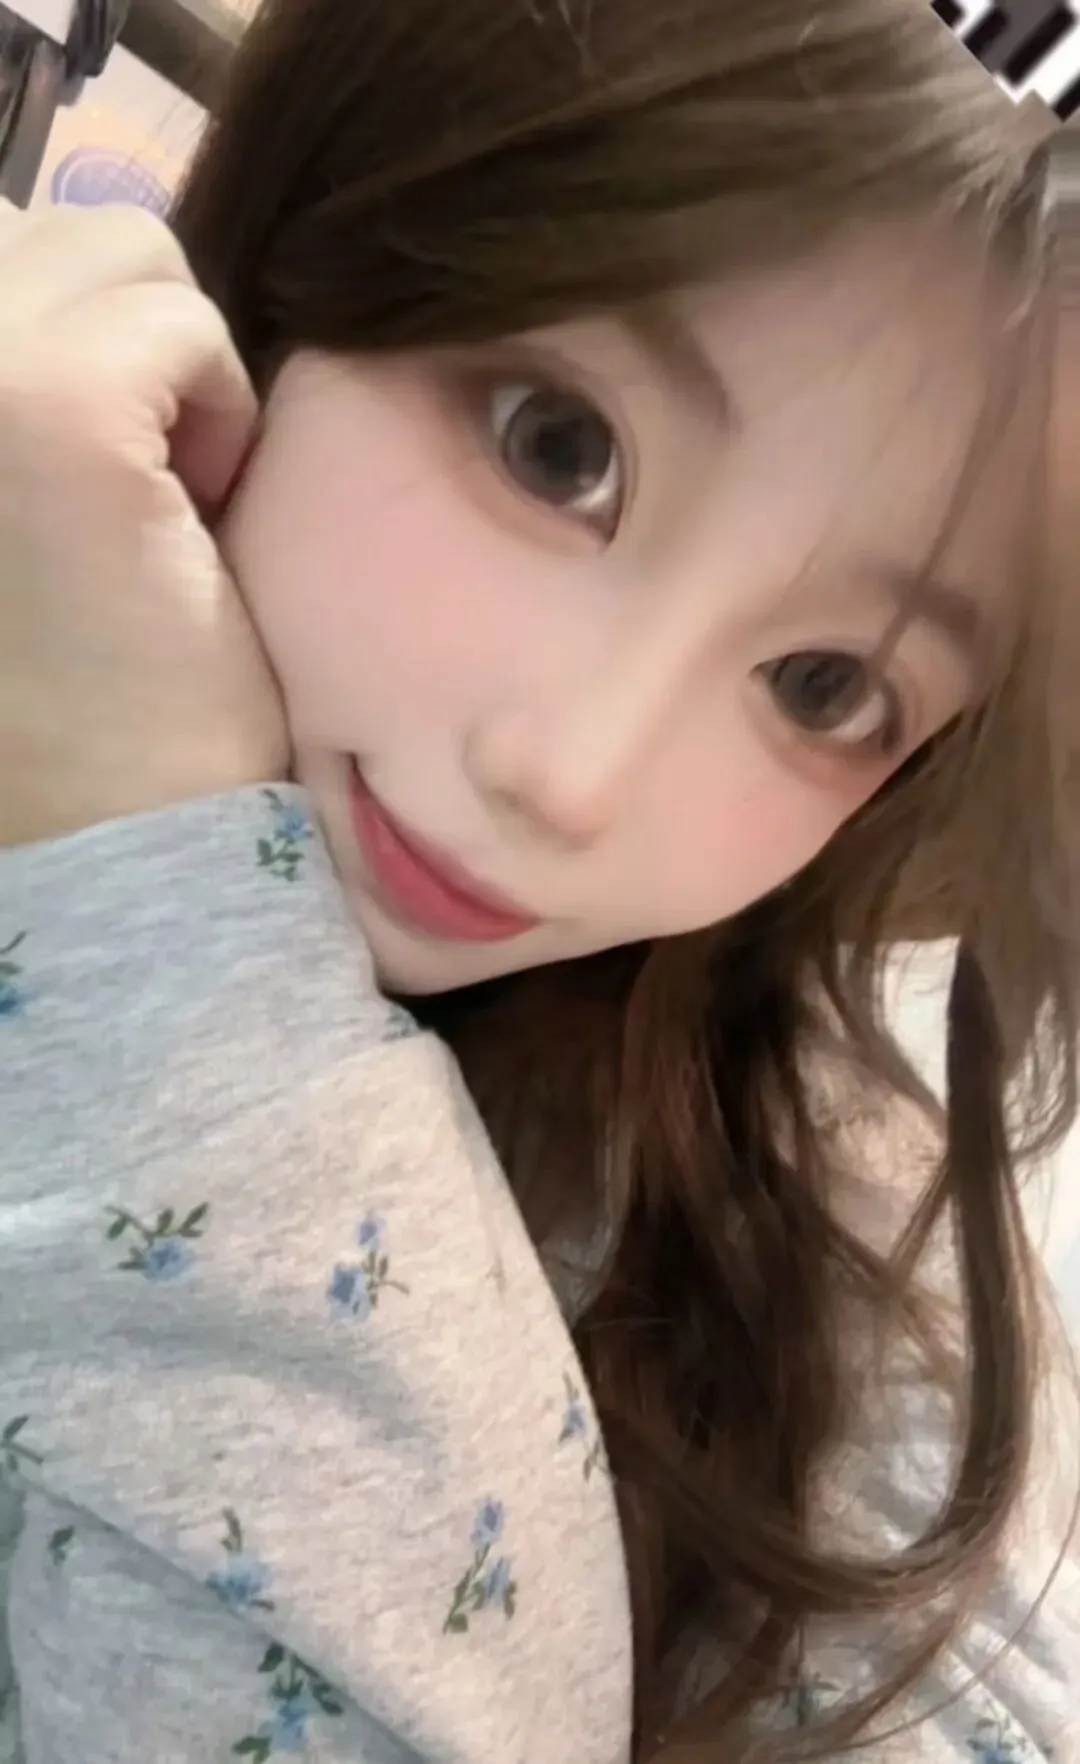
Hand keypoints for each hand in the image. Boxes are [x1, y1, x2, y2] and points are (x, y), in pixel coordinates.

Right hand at [0, 201, 287, 845]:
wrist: (118, 826)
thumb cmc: (80, 671)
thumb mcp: (20, 474)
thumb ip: (17, 353)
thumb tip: (47, 234)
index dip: (67, 326)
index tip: (97, 461)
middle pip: (51, 225)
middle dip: (124, 340)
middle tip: (128, 483)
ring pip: (123, 248)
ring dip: (172, 369)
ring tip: (154, 493)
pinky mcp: (46, 410)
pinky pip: (182, 319)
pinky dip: (221, 409)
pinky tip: (194, 511)